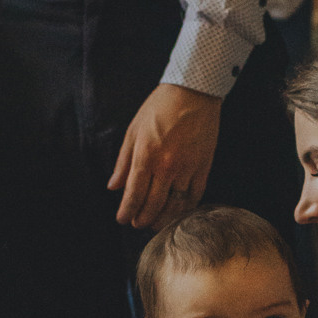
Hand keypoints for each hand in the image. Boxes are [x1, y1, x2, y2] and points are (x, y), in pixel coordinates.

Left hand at [109, 83, 221, 229]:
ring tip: (155, 224)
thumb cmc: (159, 108)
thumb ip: (123, 162)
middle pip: (153, 204)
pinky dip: (185, 208)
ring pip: (175, 205)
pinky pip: (194, 195)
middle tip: (137, 224)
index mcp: (146, 156)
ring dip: (164, 219)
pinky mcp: (204, 167)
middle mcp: (167, 166)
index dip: (127, 211)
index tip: (122, 219)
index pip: (134, 193)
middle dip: (143, 219)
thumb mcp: (134, 130)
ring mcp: (187, 168)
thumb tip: (113, 187)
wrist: (194, 92)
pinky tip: (178, 212)